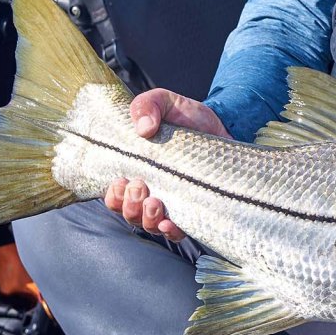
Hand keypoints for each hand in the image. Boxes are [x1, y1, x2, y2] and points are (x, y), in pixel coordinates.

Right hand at [102, 89, 228, 241]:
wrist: (223, 124)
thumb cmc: (186, 116)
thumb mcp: (164, 102)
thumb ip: (146, 106)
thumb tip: (143, 129)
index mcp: (136, 170)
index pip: (114, 195)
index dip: (113, 195)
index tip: (121, 181)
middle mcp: (149, 191)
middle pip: (128, 213)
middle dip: (129, 205)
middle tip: (139, 186)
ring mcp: (172, 203)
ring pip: (149, 225)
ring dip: (147, 219)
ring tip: (155, 202)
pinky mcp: (194, 209)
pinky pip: (177, 232)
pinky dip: (170, 231)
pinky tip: (171, 222)